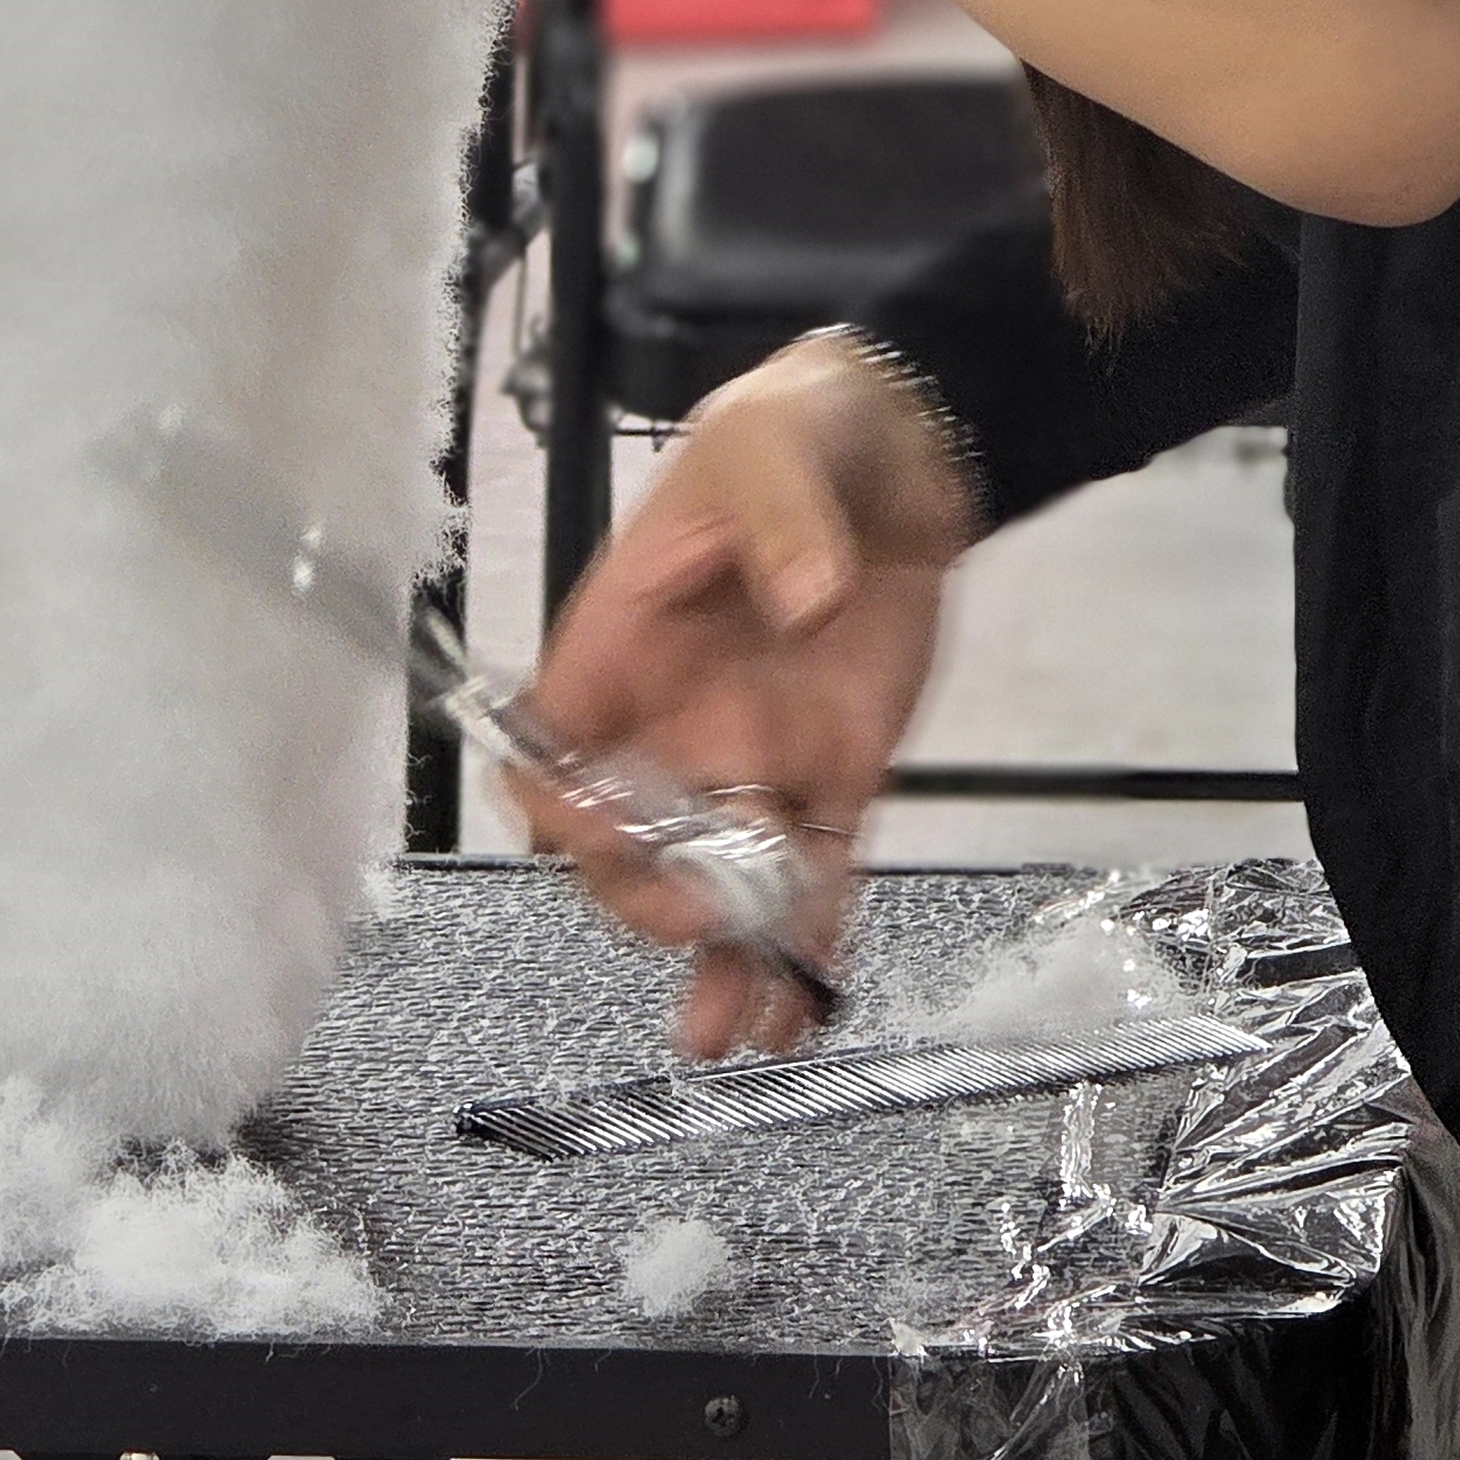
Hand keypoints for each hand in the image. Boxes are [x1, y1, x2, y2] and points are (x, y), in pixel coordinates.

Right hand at [517, 336, 980, 1056]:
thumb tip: (802, 594)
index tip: (592, 839)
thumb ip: (783, 514)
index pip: (553, 751)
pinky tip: (804, 1006)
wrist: (906, 448)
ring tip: (733, 1029)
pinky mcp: (836, 780)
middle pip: (626, 844)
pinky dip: (811, 944)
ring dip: (720, 961)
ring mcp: (754, 760)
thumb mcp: (773, 442)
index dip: (558, 806)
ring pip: (718, 884)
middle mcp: (673, 722)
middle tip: (700, 917)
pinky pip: (815, 877)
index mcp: (622, 646)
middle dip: (648, 898)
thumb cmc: (802, 429)